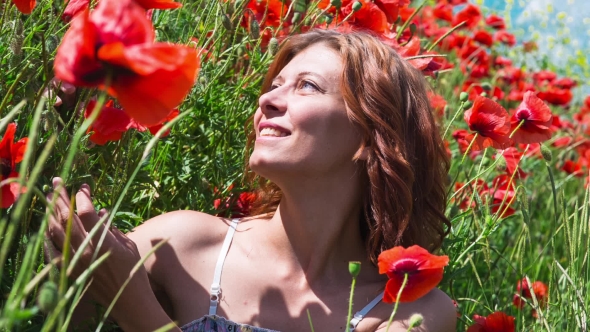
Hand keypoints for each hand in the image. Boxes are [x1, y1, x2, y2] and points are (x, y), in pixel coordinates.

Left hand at [45, 177, 151, 324]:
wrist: (128, 301)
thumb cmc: (134, 272)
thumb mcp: (128, 246)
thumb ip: (112, 229)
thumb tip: (100, 212)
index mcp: (103, 243)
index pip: (86, 214)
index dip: (83, 198)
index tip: (83, 187)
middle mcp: (86, 251)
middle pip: (68, 219)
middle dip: (61, 198)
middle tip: (56, 182)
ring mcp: (75, 261)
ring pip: (57, 232)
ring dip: (51, 213)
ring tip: (48, 198)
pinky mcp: (71, 270)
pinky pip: (54, 249)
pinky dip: (49, 235)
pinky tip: (48, 225)